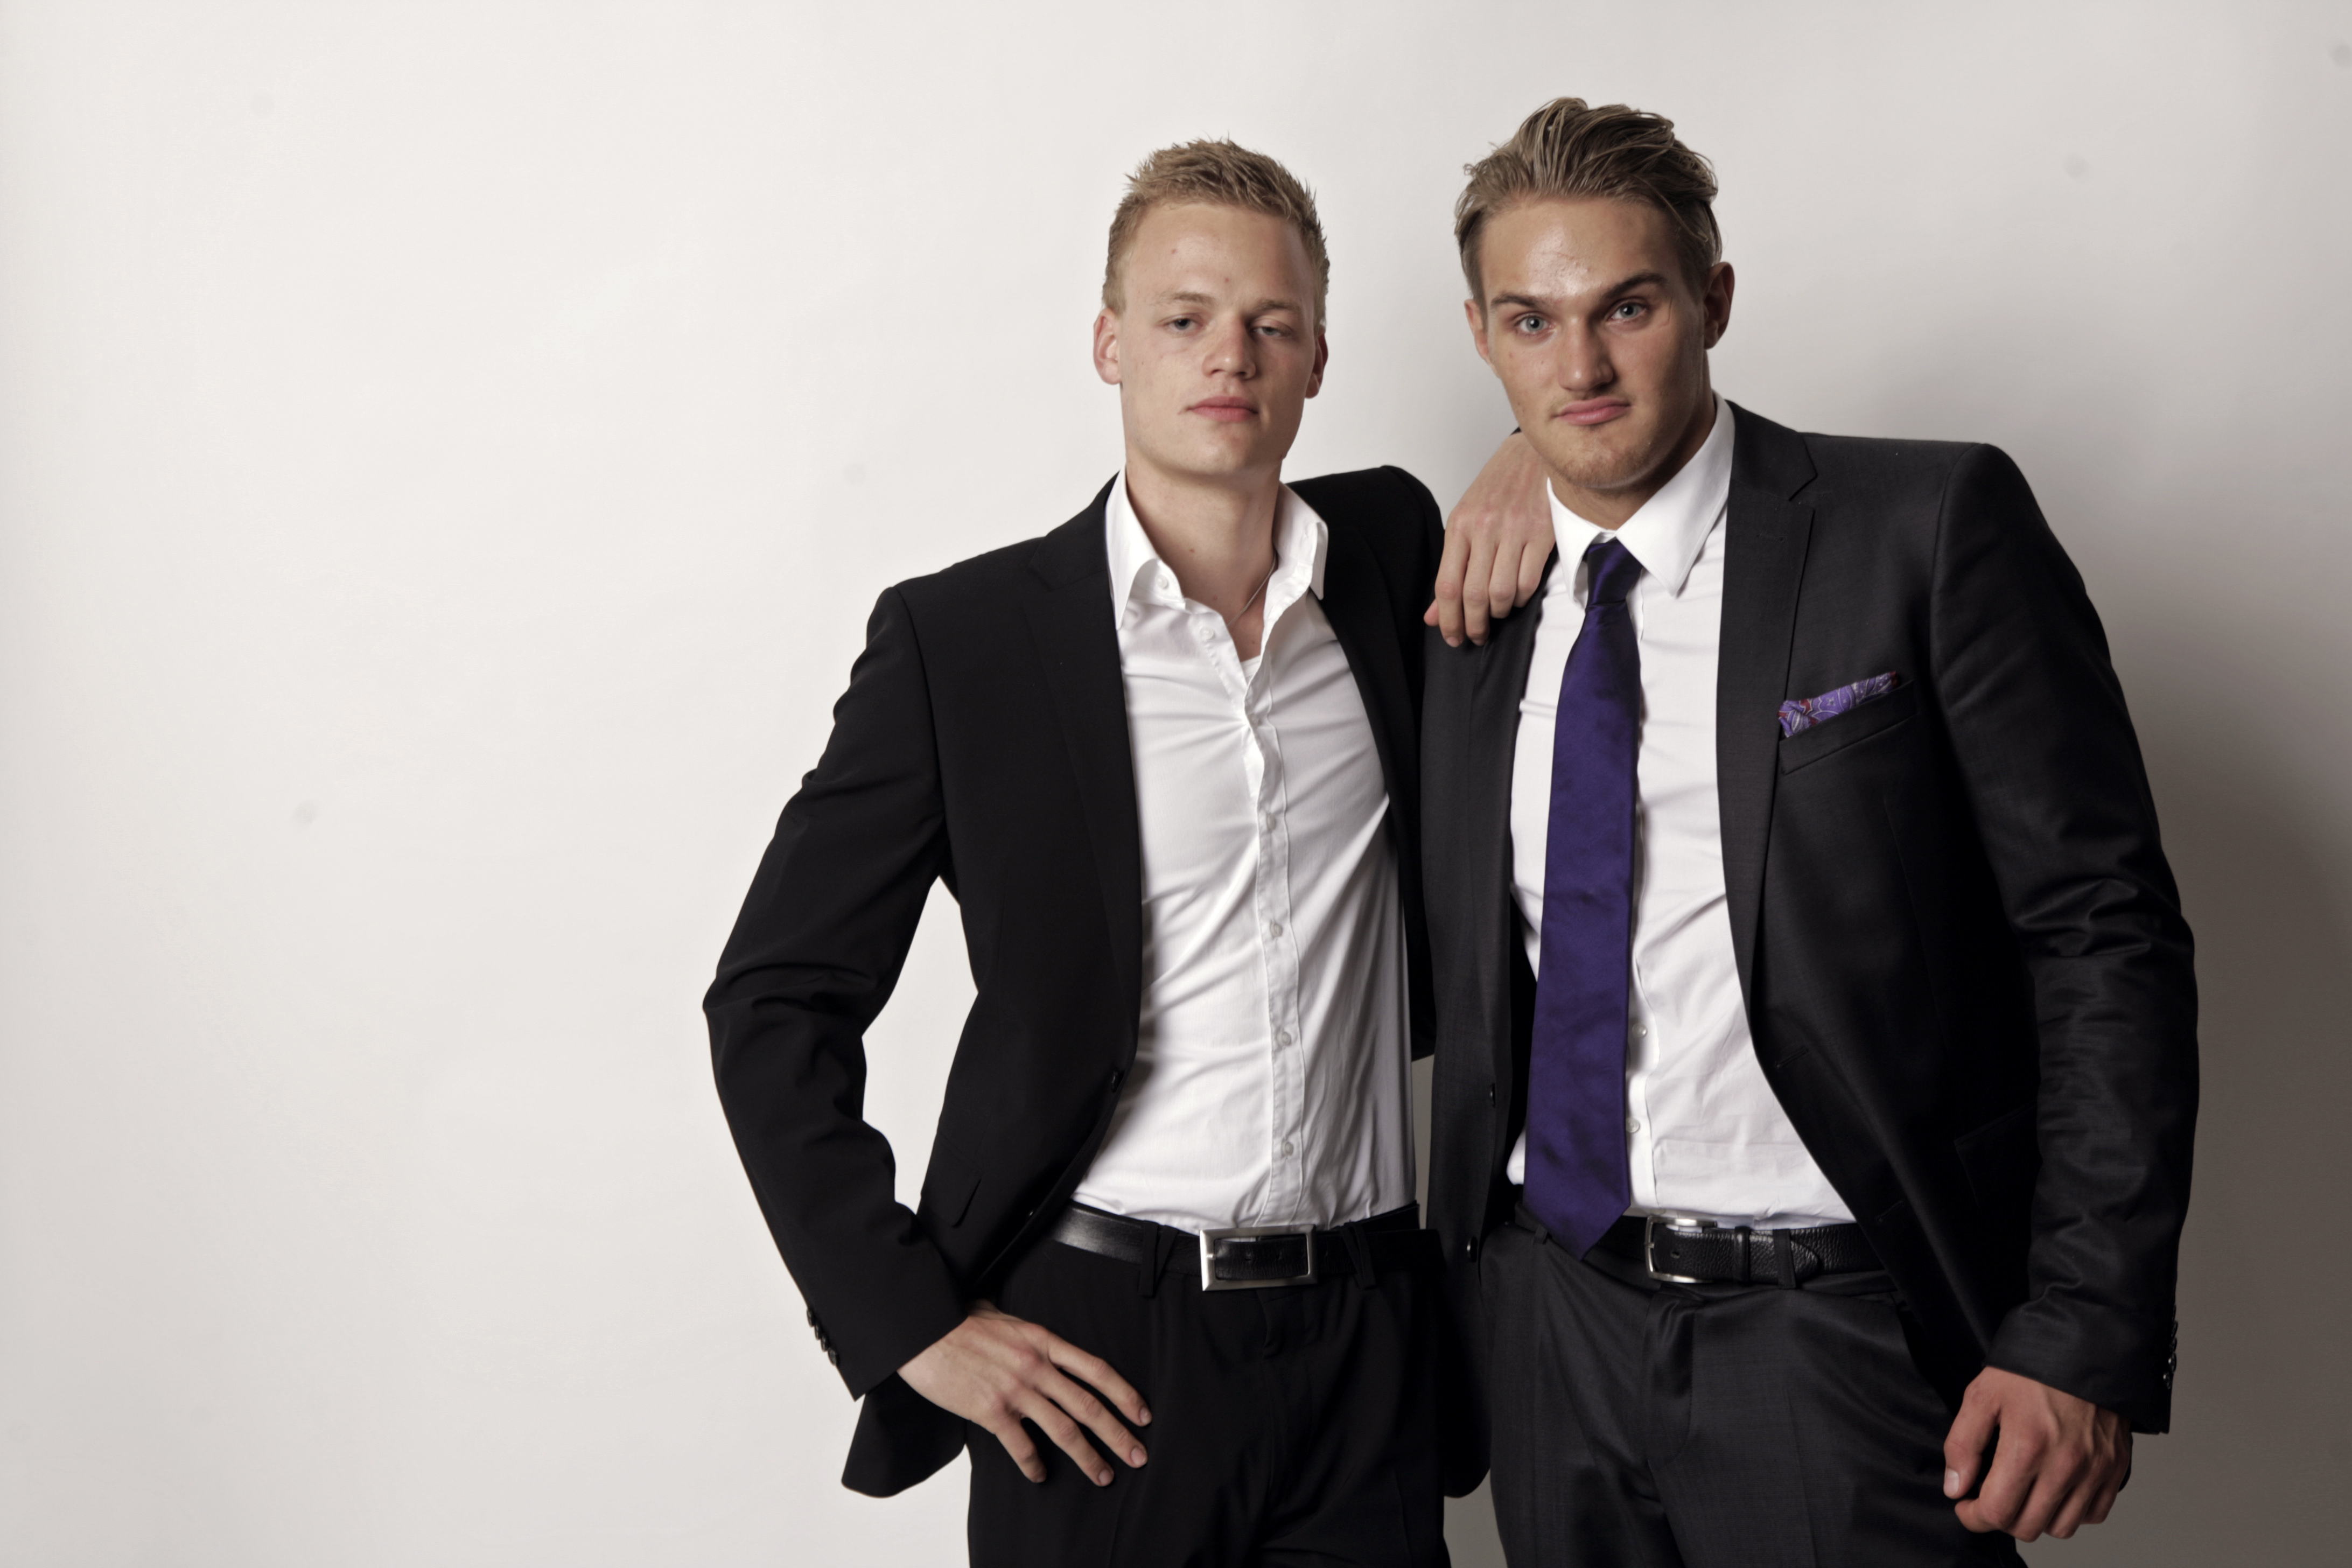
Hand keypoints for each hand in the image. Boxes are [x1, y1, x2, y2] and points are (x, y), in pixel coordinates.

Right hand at [897, 1300, 1149, 1485]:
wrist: (923, 1330)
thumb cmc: (958, 1320)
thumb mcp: (1002, 1316)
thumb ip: (1024, 1331)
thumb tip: (1029, 1334)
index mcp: (1043, 1341)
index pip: (1096, 1370)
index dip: (1124, 1394)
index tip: (1142, 1414)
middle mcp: (1036, 1366)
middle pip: (1088, 1405)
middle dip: (1118, 1434)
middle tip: (1137, 1455)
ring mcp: (1015, 1390)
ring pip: (1064, 1429)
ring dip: (1088, 1457)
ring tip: (1103, 1475)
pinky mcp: (991, 1411)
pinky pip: (1021, 1445)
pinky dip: (1034, 1464)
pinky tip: (1040, 1475)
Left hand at [1426, 430, 1552, 646]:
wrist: (1533, 452)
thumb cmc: (1498, 487)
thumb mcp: (1465, 520)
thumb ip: (1451, 567)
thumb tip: (1433, 614)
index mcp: (1460, 525)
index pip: (1446, 584)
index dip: (1447, 618)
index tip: (1451, 636)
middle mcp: (1485, 528)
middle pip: (1473, 594)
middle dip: (1473, 625)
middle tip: (1475, 636)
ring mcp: (1515, 530)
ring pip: (1501, 592)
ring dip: (1497, 612)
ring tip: (1496, 612)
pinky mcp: (1543, 532)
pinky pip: (1528, 581)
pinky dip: (1520, 598)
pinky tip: (1516, 595)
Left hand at [1943, 1366, 2130, 1539]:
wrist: (2086, 1347)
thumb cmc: (2032, 1369)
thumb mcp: (1982, 1395)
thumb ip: (1962, 1444)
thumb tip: (1956, 1488)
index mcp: (2028, 1447)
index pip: (1997, 1512)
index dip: (1973, 1516)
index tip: (1966, 1504)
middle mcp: (2066, 1465)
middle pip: (2028, 1526)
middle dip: (2001, 1518)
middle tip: (1991, 1496)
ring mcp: (2095, 1471)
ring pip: (2062, 1527)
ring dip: (2036, 1518)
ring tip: (2023, 1492)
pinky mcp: (2115, 1470)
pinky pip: (2093, 1514)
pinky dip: (2072, 1511)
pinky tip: (2054, 1488)